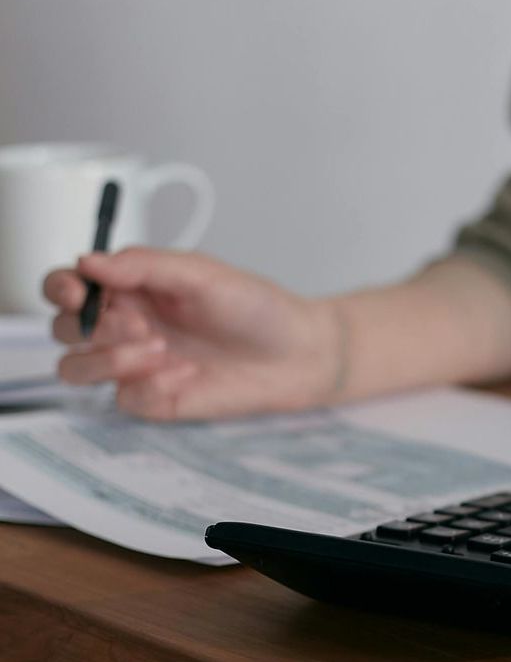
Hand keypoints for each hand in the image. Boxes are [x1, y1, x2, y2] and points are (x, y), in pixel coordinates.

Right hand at [42, 247, 341, 419]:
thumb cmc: (256, 308)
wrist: (299, 354)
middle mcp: (125, 327)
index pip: (67, 287)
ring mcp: (136, 366)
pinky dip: (149, 386)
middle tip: (140, 324)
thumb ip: (144, 264)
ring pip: (76, 368)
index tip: (78, 292)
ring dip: (106, 359)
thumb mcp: (201, 273)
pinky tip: (188, 374)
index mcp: (130, 288)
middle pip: (63, 329)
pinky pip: (124, 399)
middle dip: (90, 327)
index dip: (60, 289)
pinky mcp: (155, 400)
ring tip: (158, 347)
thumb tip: (88, 261)